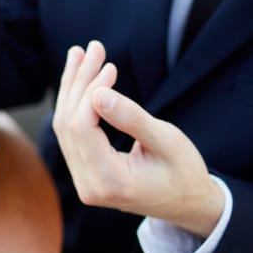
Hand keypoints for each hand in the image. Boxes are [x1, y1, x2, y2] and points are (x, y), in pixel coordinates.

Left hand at [52, 41, 224, 237]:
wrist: (188, 204)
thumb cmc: (184, 172)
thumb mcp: (167, 141)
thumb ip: (132, 118)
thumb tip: (98, 93)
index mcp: (109, 181)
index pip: (82, 128)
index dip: (90, 92)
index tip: (110, 66)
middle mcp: (87, 185)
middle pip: (68, 124)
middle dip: (79, 82)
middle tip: (93, 48)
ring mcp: (82, 180)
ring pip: (64, 126)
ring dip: (72, 88)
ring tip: (80, 55)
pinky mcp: (83, 171)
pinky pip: (71, 132)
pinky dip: (75, 102)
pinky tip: (80, 78)